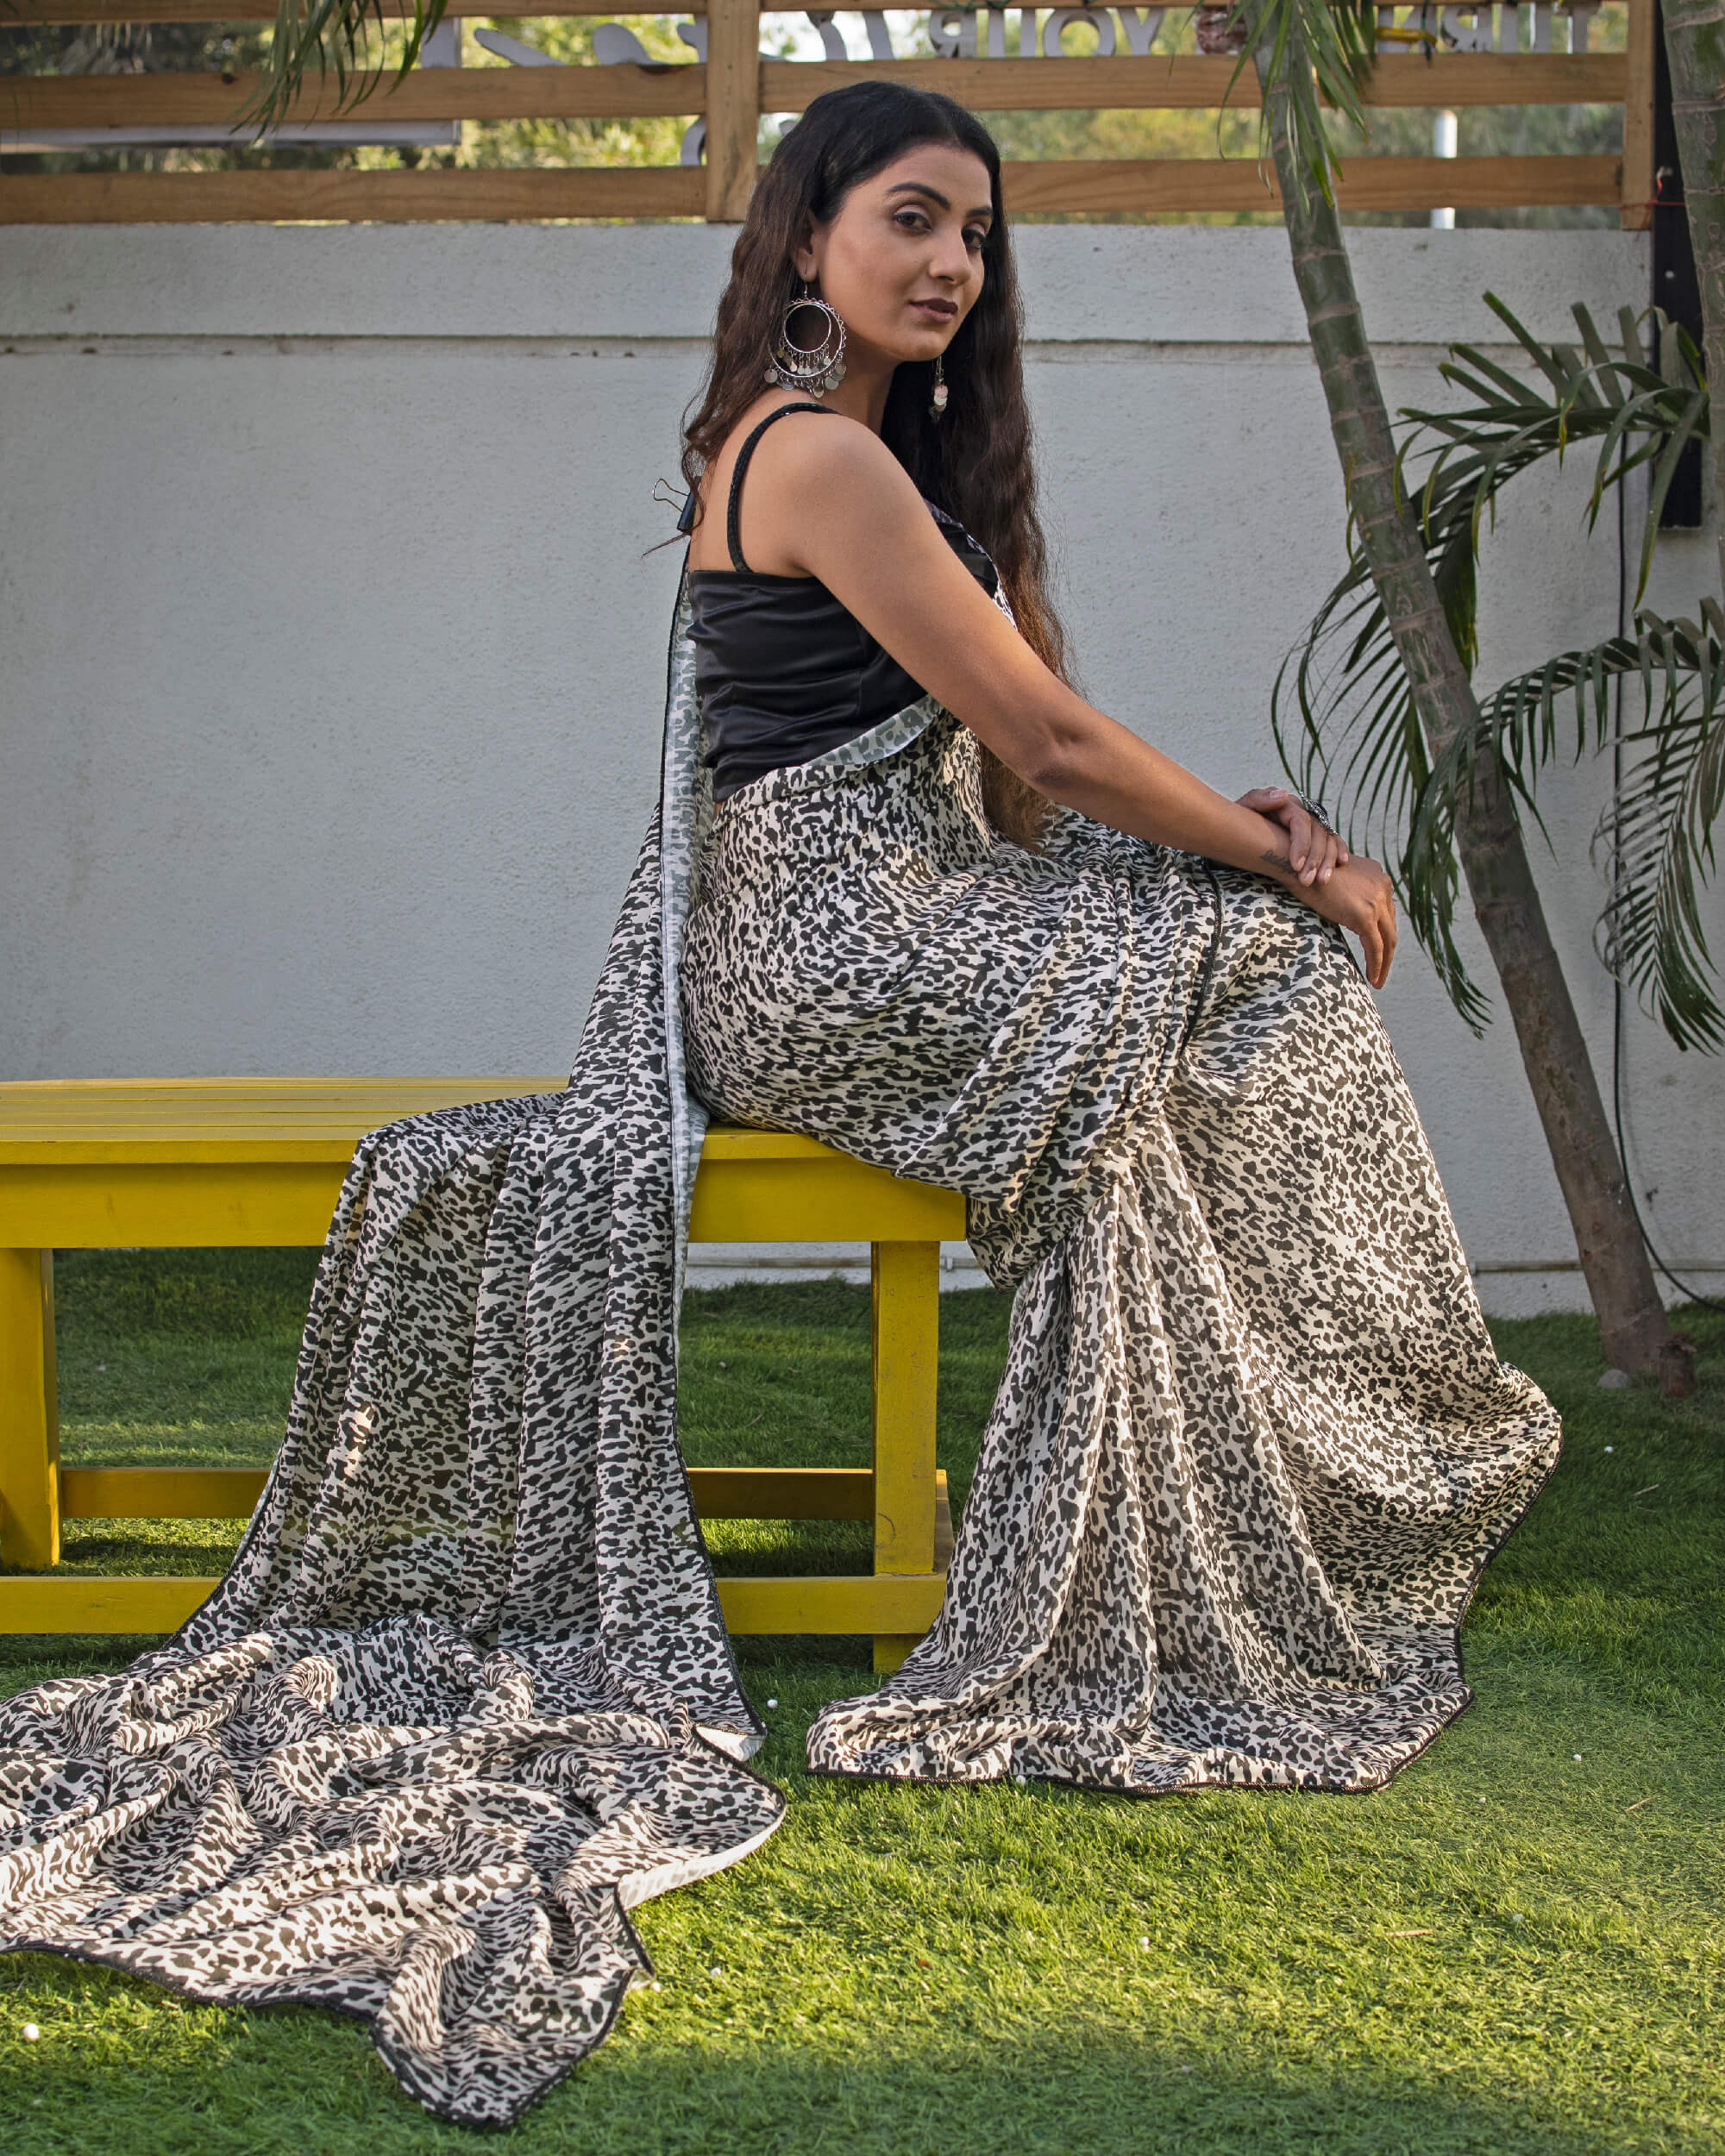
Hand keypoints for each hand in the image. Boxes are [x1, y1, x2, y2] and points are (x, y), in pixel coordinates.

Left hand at [1238, 787, 1347, 887]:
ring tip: (1321, 881)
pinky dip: (1338, 850)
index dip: (1301, 844)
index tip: (1295, 866)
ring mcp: (1309, 825)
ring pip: (1327, 838)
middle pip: (1318, 833)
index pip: (1301, 822)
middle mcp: (1301, 813)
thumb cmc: (1235, 822)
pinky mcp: (1313, 837)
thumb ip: (1258, 799)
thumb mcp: (1242, 809)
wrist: (1235, 834)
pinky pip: (1332, 841)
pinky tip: (1341, 864)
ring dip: (1327, 860)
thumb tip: (1283, 795)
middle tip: (1307, 881)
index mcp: (1285, 805)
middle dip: (1315, 858)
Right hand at [1299, 853, 1398, 987]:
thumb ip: (1348, 893)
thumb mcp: (1336, 880)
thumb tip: (1345, 909)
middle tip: (1382, 971)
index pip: (1387, 912)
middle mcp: (1383, 886)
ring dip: (1384, 963)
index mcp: (1378, 876)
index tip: (1378, 950)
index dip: (1383, 933)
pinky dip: (1376, 964)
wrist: (1298, 864)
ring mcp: (1376, 900)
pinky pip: (1376, 946)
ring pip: (1388, 940)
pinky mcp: (1366, 915)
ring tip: (1378, 979)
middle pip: (1391, 927)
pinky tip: (1372, 978)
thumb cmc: (1308, 872)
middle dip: (1388, 952)